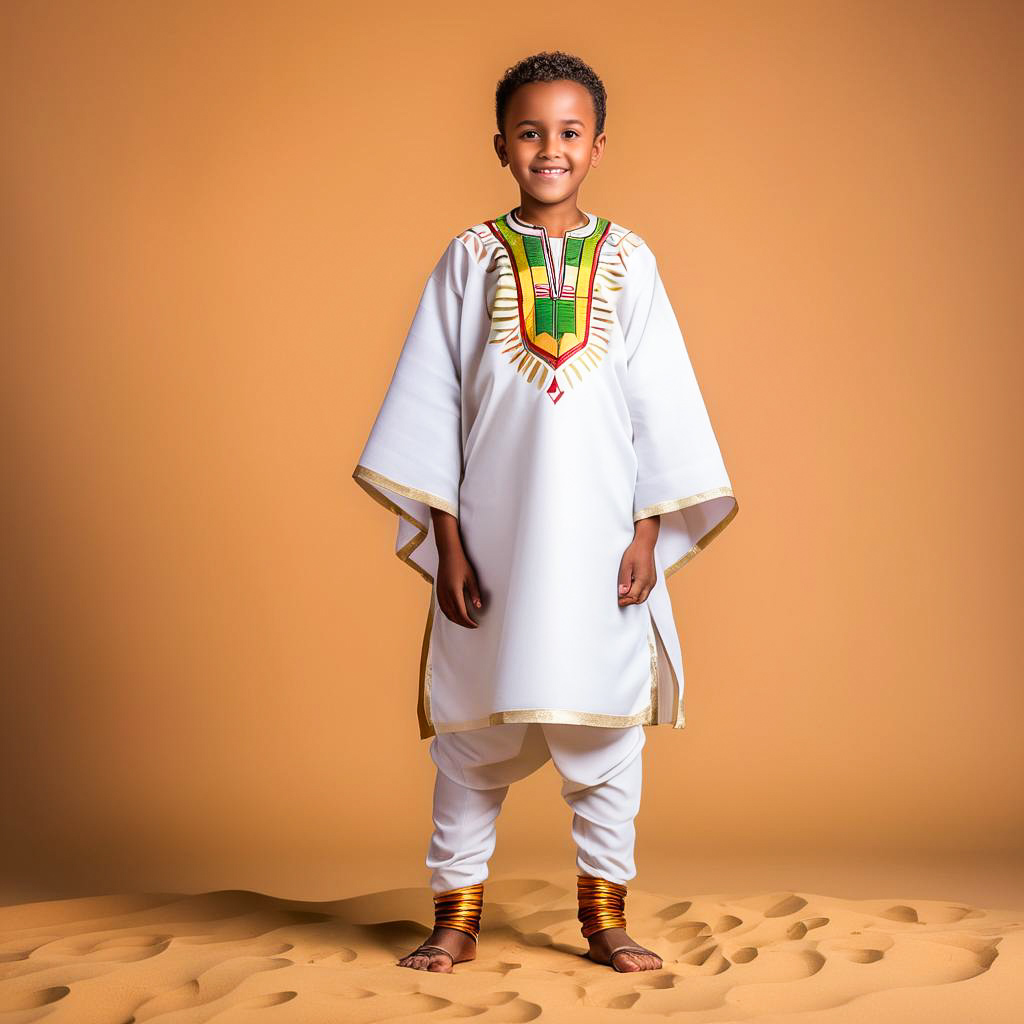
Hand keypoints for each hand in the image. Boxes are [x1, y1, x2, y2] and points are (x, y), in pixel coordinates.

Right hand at [431, 507, 483, 627]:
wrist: (447, 553)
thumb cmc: (461, 563)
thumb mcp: (471, 577)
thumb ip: (475, 593)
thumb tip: (479, 606)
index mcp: (454, 591)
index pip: (461, 613)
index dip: (469, 622)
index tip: (476, 625)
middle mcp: (445, 594)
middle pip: (454, 615)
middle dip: (463, 623)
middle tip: (472, 625)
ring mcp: (440, 593)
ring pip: (446, 613)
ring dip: (455, 620)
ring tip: (465, 622)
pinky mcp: (438, 591)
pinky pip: (442, 607)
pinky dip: (449, 614)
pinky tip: (454, 614)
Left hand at [617, 516, 659, 605]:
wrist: (645, 544)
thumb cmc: (635, 552)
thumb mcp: (626, 567)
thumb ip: (624, 581)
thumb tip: (622, 593)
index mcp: (643, 580)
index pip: (633, 596)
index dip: (625, 600)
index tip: (619, 601)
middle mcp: (650, 582)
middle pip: (640, 599)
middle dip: (630, 601)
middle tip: (621, 600)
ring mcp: (653, 581)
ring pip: (644, 596)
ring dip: (635, 597)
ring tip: (625, 593)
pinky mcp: (653, 579)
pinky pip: (646, 590)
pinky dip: (639, 592)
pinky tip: (632, 587)